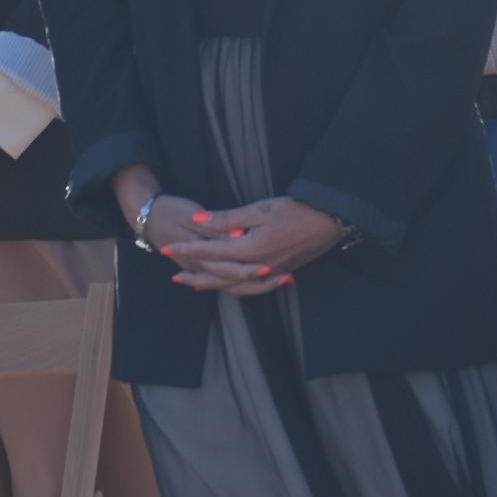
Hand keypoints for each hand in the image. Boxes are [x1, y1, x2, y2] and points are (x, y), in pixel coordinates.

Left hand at [163, 196, 346, 294]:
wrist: (330, 220)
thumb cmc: (296, 209)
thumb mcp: (260, 209)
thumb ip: (227, 218)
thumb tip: (198, 220)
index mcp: (249, 248)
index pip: (210, 251)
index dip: (187, 249)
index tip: (166, 247)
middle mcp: (257, 266)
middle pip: (218, 275)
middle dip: (194, 273)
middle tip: (172, 274)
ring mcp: (269, 273)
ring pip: (232, 285)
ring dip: (211, 284)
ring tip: (193, 284)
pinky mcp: (279, 273)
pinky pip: (249, 287)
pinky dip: (233, 287)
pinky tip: (227, 285)